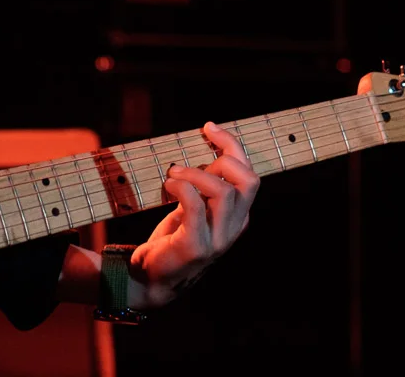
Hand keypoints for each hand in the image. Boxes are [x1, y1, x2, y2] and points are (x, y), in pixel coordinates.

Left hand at [130, 121, 258, 307]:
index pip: (250, 173)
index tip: (209, 128)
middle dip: (223, 157)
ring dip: (194, 174)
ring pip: (223, 191)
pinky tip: (168, 186)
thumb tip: (208, 148)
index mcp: (239, 215)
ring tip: (173, 174)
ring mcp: (218, 239)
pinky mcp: (196, 246)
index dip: (232, 145)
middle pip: (249, 180)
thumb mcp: (196, 206)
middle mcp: (235, 227)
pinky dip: (180, 187)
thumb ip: (207, 185)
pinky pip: (195, 205)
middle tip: (191, 159)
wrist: (154, 276)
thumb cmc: (175, 236)